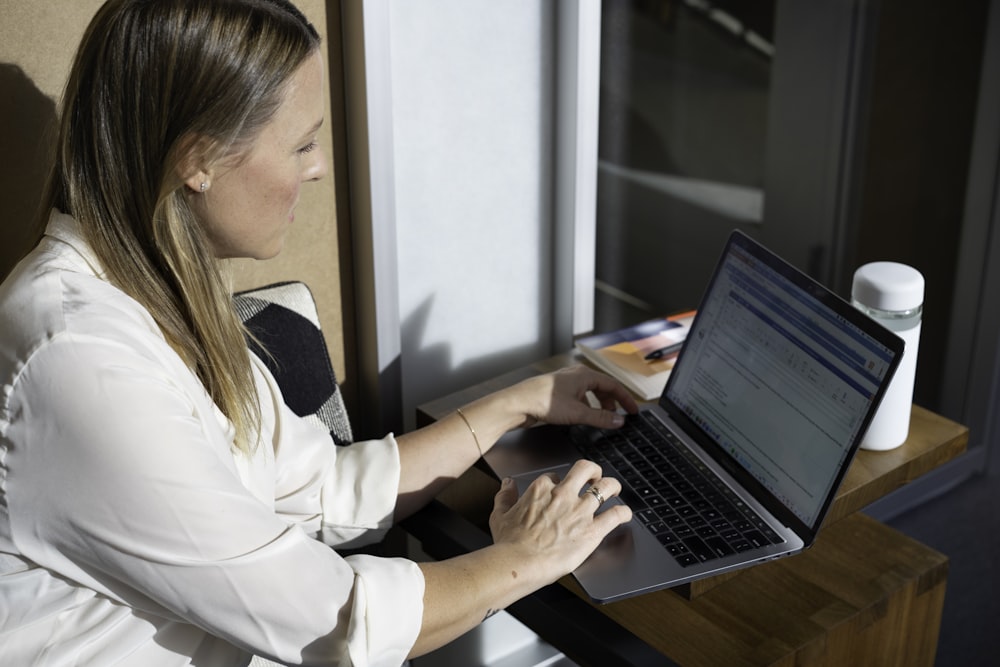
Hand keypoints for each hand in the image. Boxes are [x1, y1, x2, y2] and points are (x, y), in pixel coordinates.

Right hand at [489, 460, 631, 579]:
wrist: (519, 563)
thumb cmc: (509, 543)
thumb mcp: (499, 515)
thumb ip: (504, 496)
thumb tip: (507, 484)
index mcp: (541, 490)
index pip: (555, 477)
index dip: (559, 482)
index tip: (560, 490)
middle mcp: (563, 495)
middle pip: (585, 469)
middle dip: (593, 471)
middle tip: (595, 477)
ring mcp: (580, 512)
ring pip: (605, 487)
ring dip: (613, 486)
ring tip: (614, 489)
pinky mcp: (592, 531)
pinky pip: (615, 515)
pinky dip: (623, 512)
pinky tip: (625, 514)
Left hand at [512, 365, 638, 429]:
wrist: (517, 403)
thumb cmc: (543, 402)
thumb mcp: (577, 413)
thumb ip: (600, 418)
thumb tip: (619, 421)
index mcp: (584, 375)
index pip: (613, 385)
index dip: (625, 398)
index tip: (633, 410)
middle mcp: (576, 376)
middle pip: (602, 387)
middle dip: (612, 403)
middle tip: (618, 417)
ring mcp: (566, 383)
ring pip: (589, 393)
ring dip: (598, 406)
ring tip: (602, 419)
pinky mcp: (557, 392)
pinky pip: (579, 398)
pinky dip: (586, 407)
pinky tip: (583, 418)